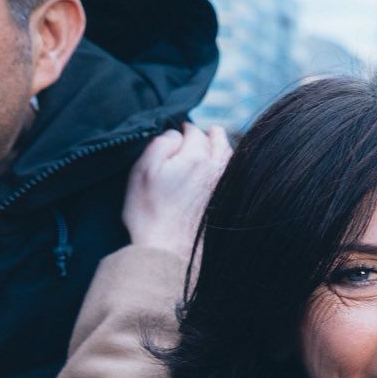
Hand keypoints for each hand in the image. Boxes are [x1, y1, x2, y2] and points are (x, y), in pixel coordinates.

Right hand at [122, 124, 230, 256]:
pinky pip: (233, 173)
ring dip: (222, 146)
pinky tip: (220, 166)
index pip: (194, 132)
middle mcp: (216, 169)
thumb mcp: (144, 171)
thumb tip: (176, 134)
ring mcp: (225, 185)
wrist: (169, 248)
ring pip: (229, 156)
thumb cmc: (150, 211)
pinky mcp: (228, 200)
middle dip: (209, 134)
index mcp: (196, 158)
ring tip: (215, 142)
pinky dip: (228, 164)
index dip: (185, 129)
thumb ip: (161, 145)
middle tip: (203, 132)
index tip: (181, 130)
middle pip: (218, 141)